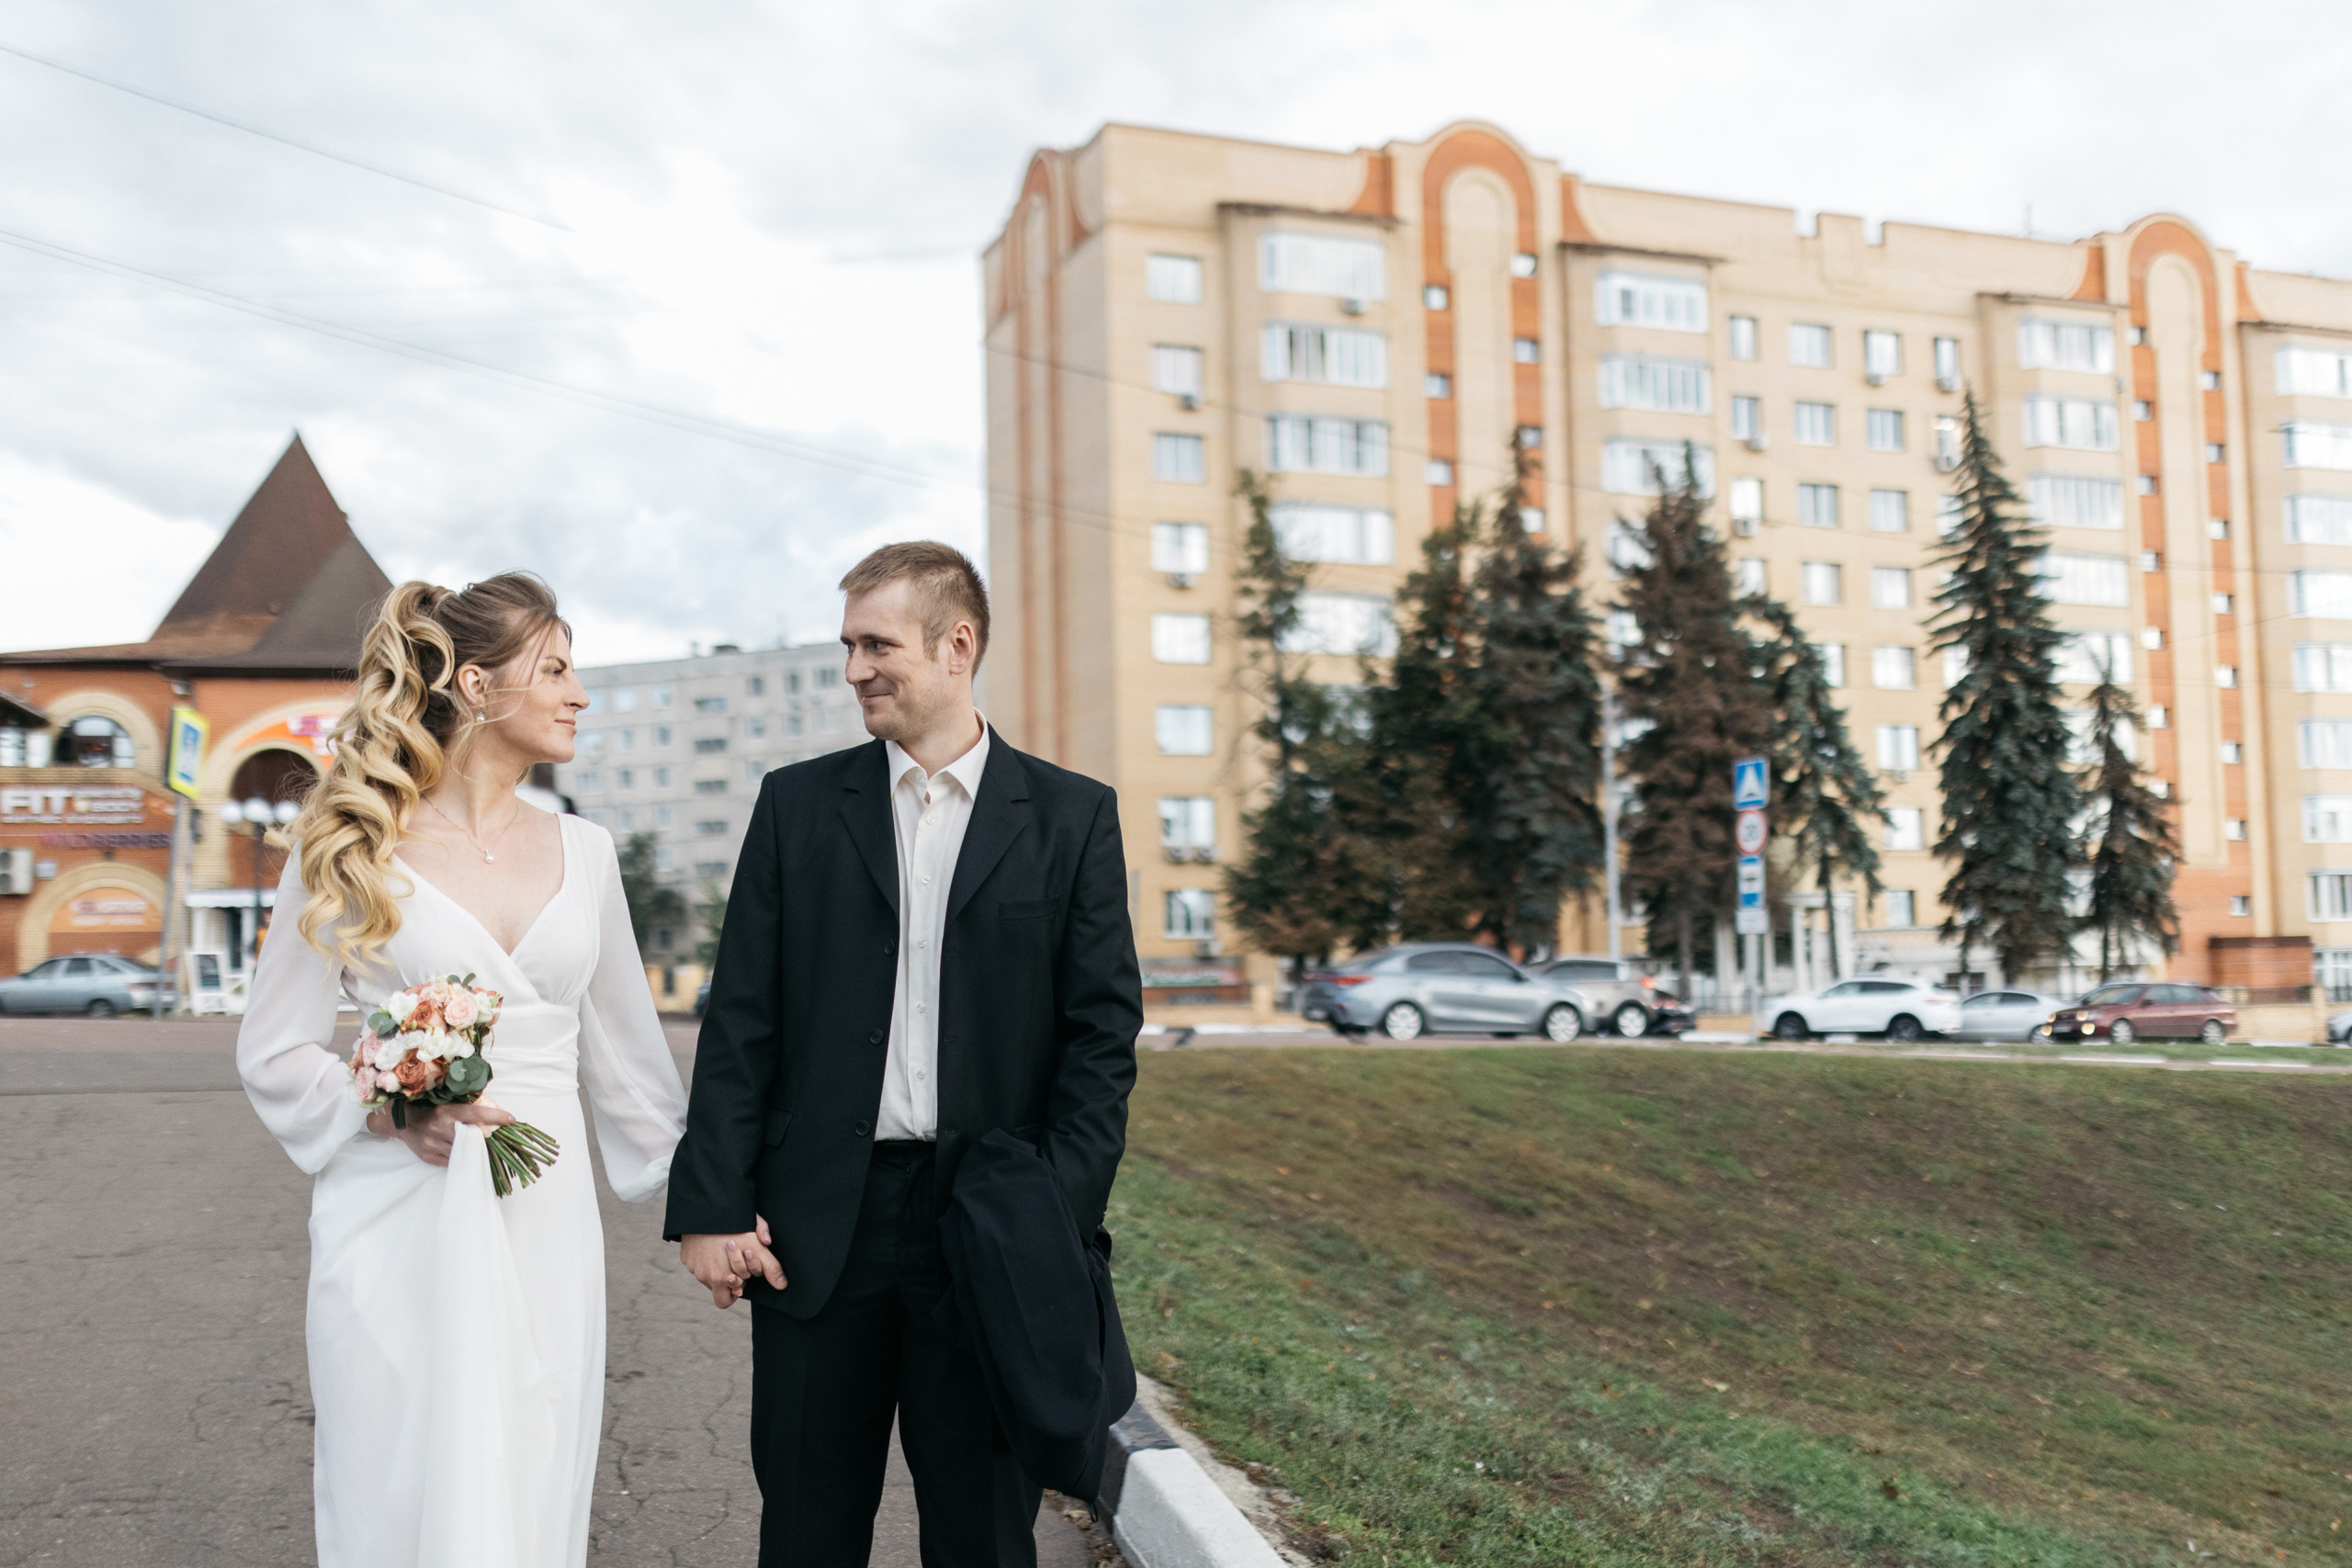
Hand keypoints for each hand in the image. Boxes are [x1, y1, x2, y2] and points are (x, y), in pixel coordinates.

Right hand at [367, 1100, 515, 1167]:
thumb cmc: (430, 1108)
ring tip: (486, 1147)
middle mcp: (439, 1128)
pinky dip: (462, 1158)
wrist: (402, 1122)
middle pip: (471, 1137)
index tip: (511, 1118)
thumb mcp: (446, 1102)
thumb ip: (466, 1106)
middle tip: (502, 1139)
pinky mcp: (429, 1157)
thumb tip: (495, 1107)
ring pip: (463, 1152)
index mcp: (446, 1111)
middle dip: (487, 1139)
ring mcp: (433, 1145)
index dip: (494, 1116)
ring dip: (476, 1150)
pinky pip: (452, 1161)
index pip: (474, 1114)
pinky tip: (468, 1154)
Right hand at [680, 1215, 783, 1308]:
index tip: (742, 1274)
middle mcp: (703, 1276)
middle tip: (736, 1259)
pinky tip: (712, 1243)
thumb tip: (782, 1285)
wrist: (708, 1206)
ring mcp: (692, 1266)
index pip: (726, 1301)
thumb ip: (770, 1268)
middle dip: (728, 1278)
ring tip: (725, 1247)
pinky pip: (696, 1263)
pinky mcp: (685, 1256)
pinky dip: (704, 1257)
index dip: (736, 1290)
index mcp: (719, 1279)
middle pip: (717, 1288)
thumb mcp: (757, 1246)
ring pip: (707, 1275)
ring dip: (716, 1267)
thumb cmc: (734, 1226)